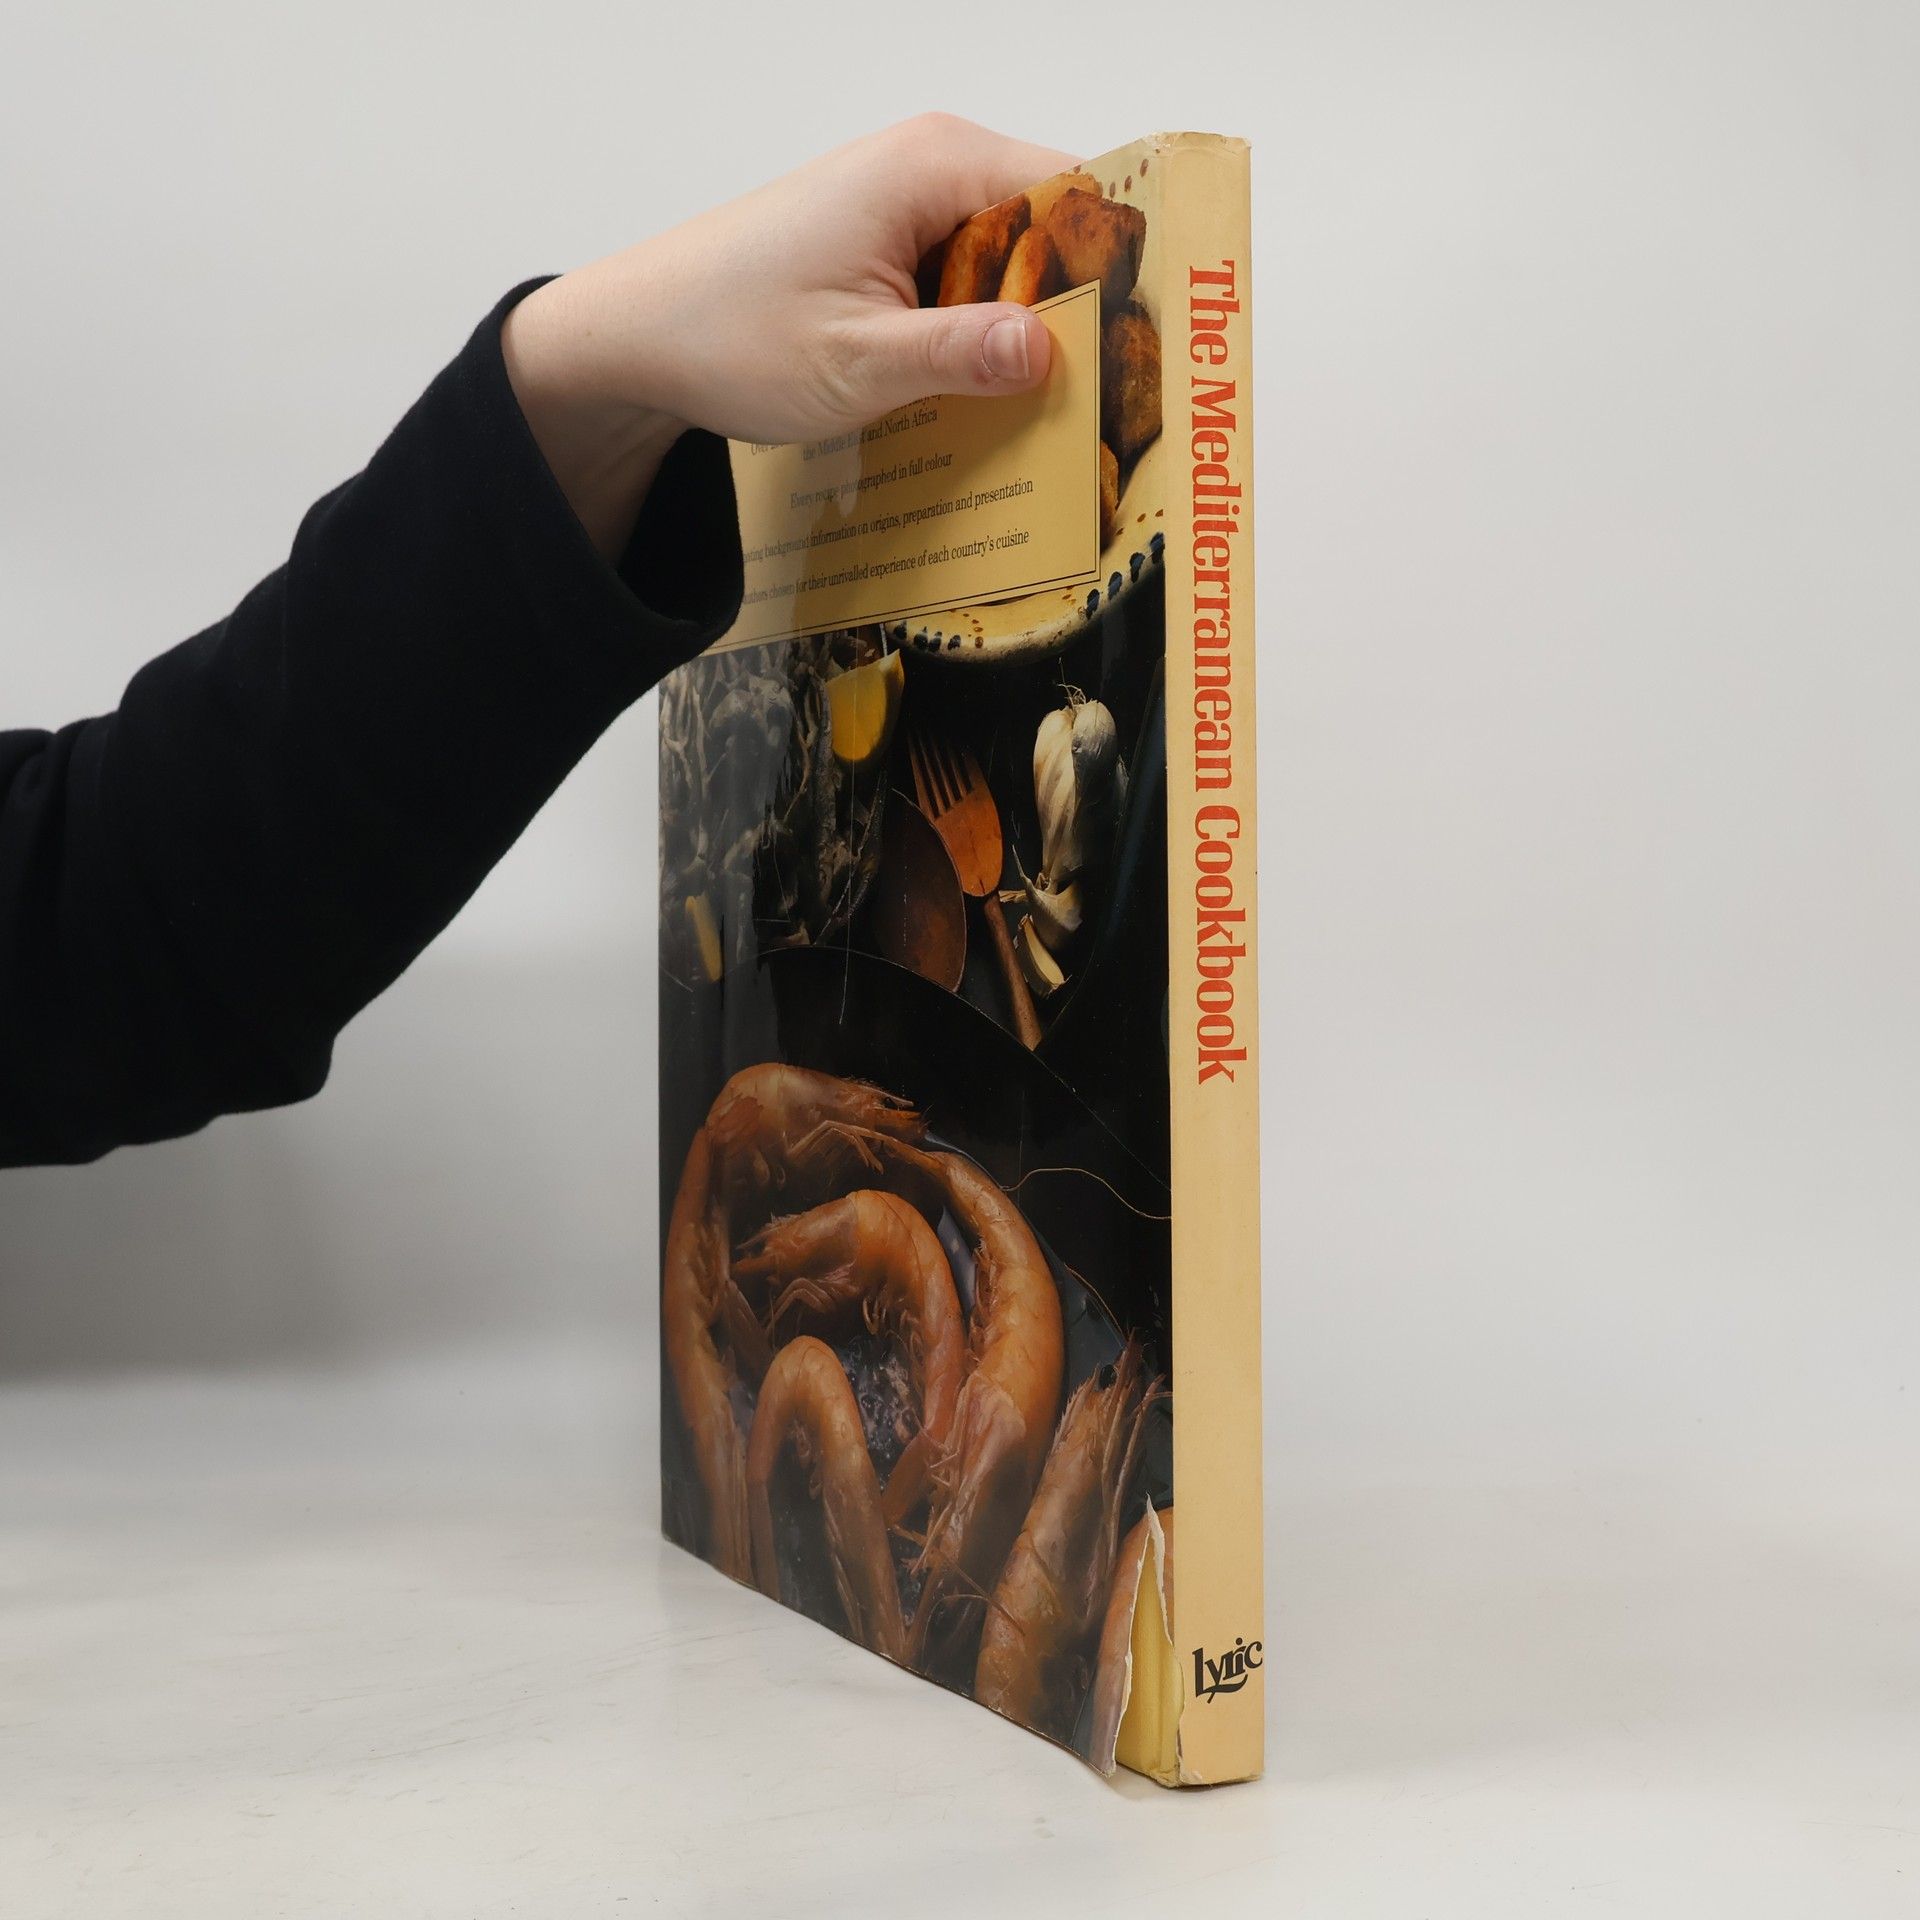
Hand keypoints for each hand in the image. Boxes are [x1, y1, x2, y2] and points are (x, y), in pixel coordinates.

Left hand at [501, 114, 1077, 556]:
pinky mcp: (887, 246)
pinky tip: (990, 401)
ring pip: (1009, 263)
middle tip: (1115, 399)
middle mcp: (929, 166)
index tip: (1149, 342)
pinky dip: (981, 337)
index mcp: (933, 165)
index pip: (1073, 192)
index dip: (1118, 264)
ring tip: (1061, 413)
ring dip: (1027, 334)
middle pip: (1049, 229)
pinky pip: (965, 284)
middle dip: (1078, 309)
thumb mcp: (856, 362)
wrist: (635, 336)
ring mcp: (907, 205)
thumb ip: (959, 355)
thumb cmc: (727, 332)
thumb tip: (1052, 351)